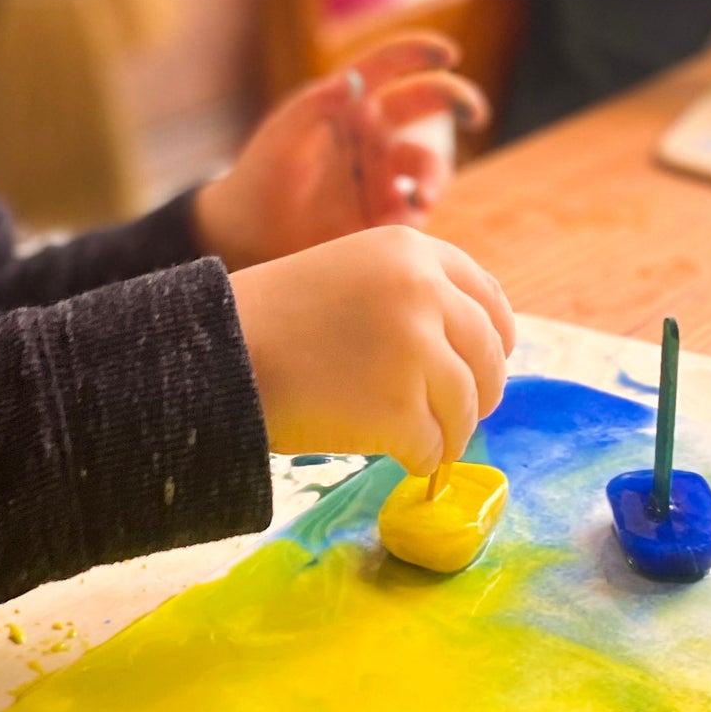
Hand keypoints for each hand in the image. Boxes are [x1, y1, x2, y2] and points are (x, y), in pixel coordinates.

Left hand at [192, 35, 488, 269]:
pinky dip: (413, 217)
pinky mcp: (386, 215)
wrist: (248, 236)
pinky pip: (415, 212)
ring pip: (429, 164)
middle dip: (458, 101)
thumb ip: (314, 105)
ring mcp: (384, 174)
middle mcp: (374, 134)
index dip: (419, 53)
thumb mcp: (281, 138)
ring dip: (434, 177)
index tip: (448, 54)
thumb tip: (353, 79)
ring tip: (420, 198)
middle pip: (427, 106)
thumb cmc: (260, 177)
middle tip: (475, 112)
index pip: (389, 65)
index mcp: (349, 104)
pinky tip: (394, 228)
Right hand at [230, 227, 514, 473]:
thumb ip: (409, 292)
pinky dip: (419, 460)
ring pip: (466, 408)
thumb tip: (470, 348)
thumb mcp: (349, 272)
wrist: (214, 355)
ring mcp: (415, 352)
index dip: (495, 337)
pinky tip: (396, 456)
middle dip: (479, 393)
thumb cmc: (271, 321)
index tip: (489, 362)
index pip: (487, 298)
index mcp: (412, 251)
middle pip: (487, 356)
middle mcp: (423, 293)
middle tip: (459, 416)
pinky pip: (433, 448)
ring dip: (449, 433)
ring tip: (419, 442)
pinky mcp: (400, 409)